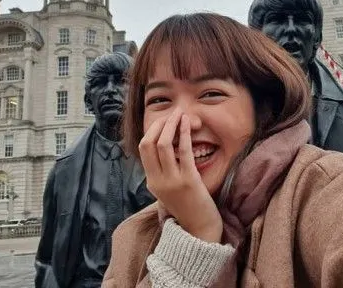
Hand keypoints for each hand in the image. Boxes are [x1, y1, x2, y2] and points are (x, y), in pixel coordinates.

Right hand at [139, 108, 222, 242]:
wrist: (199, 228)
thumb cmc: (187, 207)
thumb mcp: (167, 190)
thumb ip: (162, 173)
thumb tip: (163, 150)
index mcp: (151, 182)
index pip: (143, 149)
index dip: (152, 130)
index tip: (163, 120)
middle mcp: (157, 180)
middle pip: (149, 143)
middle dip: (159, 124)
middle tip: (172, 114)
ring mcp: (172, 181)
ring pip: (164, 145)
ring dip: (171, 125)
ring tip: (180, 114)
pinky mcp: (189, 180)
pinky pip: (184, 151)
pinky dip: (184, 133)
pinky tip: (187, 123)